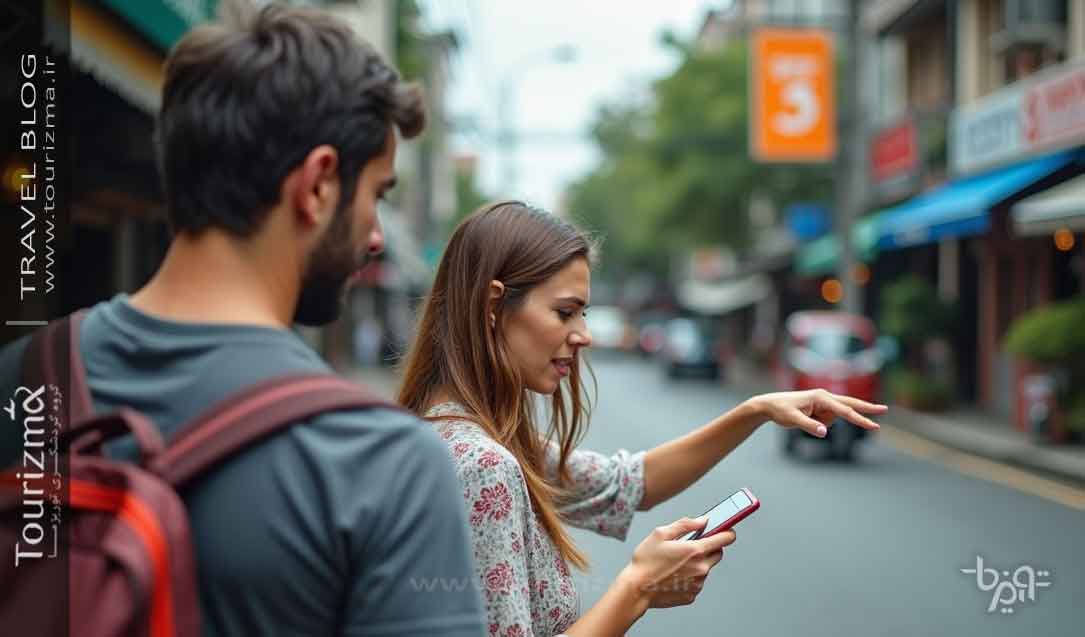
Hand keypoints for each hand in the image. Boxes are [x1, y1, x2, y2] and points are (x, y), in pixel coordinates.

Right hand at [621, 517, 736, 607]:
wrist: (636, 589)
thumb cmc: (645, 562)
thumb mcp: (660, 534)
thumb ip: (684, 524)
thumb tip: (701, 521)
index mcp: (694, 551)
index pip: (724, 539)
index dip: (728, 532)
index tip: (729, 530)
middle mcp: (700, 568)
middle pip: (718, 554)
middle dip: (709, 548)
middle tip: (692, 546)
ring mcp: (697, 584)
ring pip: (706, 568)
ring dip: (698, 563)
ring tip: (676, 563)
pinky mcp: (692, 595)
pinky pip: (697, 582)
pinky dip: (690, 577)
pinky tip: (674, 575)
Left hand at [749, 389, 886, 437]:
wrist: (770, 405)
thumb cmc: (781, 410)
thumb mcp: (792, 420)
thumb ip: (809, 426)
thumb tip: (825, 432)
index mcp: (820, 397)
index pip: (844, 410)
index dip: (860, 419)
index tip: (874, 425)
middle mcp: (824, 397)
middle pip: (851, 404)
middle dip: (867, 408)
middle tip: (885, 409)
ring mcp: (823, 402)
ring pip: (834, 417)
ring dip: (821, 423)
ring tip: (800, 417)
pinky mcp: (821, 408)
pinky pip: (827, 420)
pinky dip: (819, 423)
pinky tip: (804, 418)